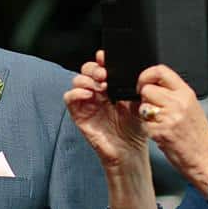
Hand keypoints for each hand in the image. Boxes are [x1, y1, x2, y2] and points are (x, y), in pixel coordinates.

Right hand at [63, 50, 148, 169]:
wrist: (129, 150)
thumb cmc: (135, 128)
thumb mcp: (138, 101)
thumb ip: (132, 86)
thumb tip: (131, 71)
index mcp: (111, 87)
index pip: (101, 66)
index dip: (101, 60)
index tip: (105, 58)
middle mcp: (98, 92)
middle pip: (87, 70)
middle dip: (94, 69)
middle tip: (105, 76)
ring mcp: (87, 103)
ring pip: (77, 81)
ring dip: (87, 80)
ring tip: (100, 87)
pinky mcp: (79, 114)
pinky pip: (69, 98)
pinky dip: (76, 92)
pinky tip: (89, 95)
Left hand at [136, 65, 207, 188]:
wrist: (206, 159)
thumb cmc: (199, 136)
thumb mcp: (192, 108)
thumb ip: (174, 95)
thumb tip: (153, 86)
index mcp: (186, 93)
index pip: (160, 71)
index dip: (146, 75)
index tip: (143, 83)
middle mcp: (178, 103)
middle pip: (147, 89)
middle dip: (145, 99)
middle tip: (152, 109)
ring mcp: (170, 117)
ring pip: (143, 106)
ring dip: (146, 115)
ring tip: (159, 123)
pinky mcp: (161, 132)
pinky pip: (144, 124)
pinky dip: (148, 130)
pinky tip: (161, 134)